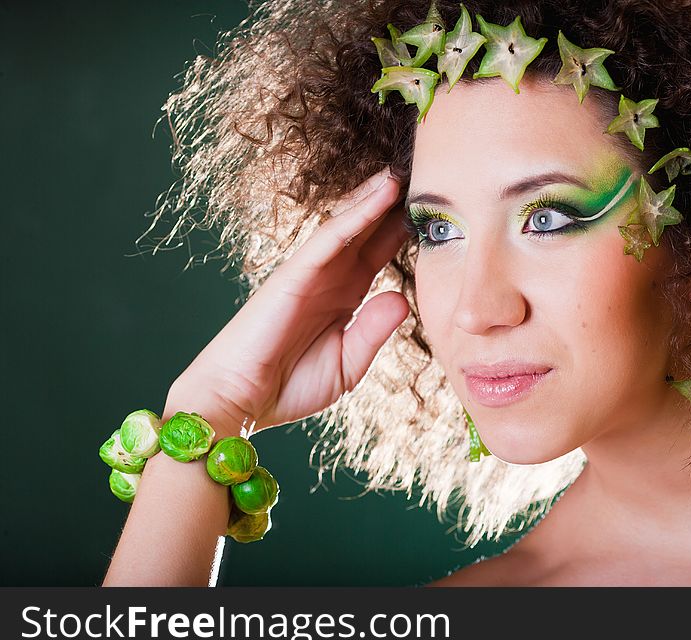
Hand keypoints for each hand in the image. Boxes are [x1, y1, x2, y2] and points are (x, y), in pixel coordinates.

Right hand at [168, 168, 410, 434]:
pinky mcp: (294, 273)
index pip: (379, 256)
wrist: (242, 403)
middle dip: (394, 206)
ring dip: (377, 197)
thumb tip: (401, 297)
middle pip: (368, 233)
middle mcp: (329, 278)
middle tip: (425, 179)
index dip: (404, 233)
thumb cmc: (289, 387)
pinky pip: (330, 238)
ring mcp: (311, 273)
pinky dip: (357, 215)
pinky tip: (382, 193)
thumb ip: (374, 331)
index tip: (434, 214)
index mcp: (344, 297)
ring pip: (350, 225)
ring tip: (405, 171)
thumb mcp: (349, 363)